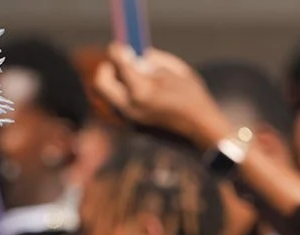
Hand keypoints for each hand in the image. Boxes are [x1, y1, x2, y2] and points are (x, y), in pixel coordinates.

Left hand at [92, 43, 229, 150]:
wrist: (197, 125)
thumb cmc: (190, 94)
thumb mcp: (175, 69)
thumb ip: (152, 60)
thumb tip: (136, 54)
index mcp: (141, 90)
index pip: (119, 65)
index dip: (116, 51)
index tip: (117, 45)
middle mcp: (130, 104)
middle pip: (102, 82)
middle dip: (108, 67)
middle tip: (119, 59)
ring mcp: (129, 115)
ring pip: (108, 92)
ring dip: (114, 78)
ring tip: (132, 71)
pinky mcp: (132, 119)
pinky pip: (118, 100)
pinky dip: (122, 88)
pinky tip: (138, 84)